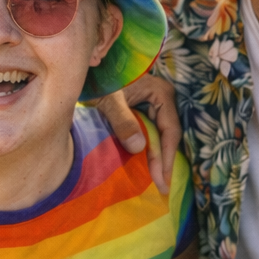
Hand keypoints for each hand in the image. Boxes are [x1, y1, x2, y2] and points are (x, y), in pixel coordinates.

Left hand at [95, 73, 181, 193]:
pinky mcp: (146, 112)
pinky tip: (146, 166)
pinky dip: (149, 150)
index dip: (166, 157)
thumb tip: (139, 147)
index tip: (162, 179)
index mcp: (161, 93)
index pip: (170, 131)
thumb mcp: (108, 101)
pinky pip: (152, 134)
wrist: (88, 71)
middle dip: (164, 161)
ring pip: (161, 137)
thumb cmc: (99, 82)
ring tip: (157, 182)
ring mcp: (156, 106)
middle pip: (168, 136)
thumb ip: (122, 122)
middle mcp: (163, 99)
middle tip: (162, 188)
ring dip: (157, 158)